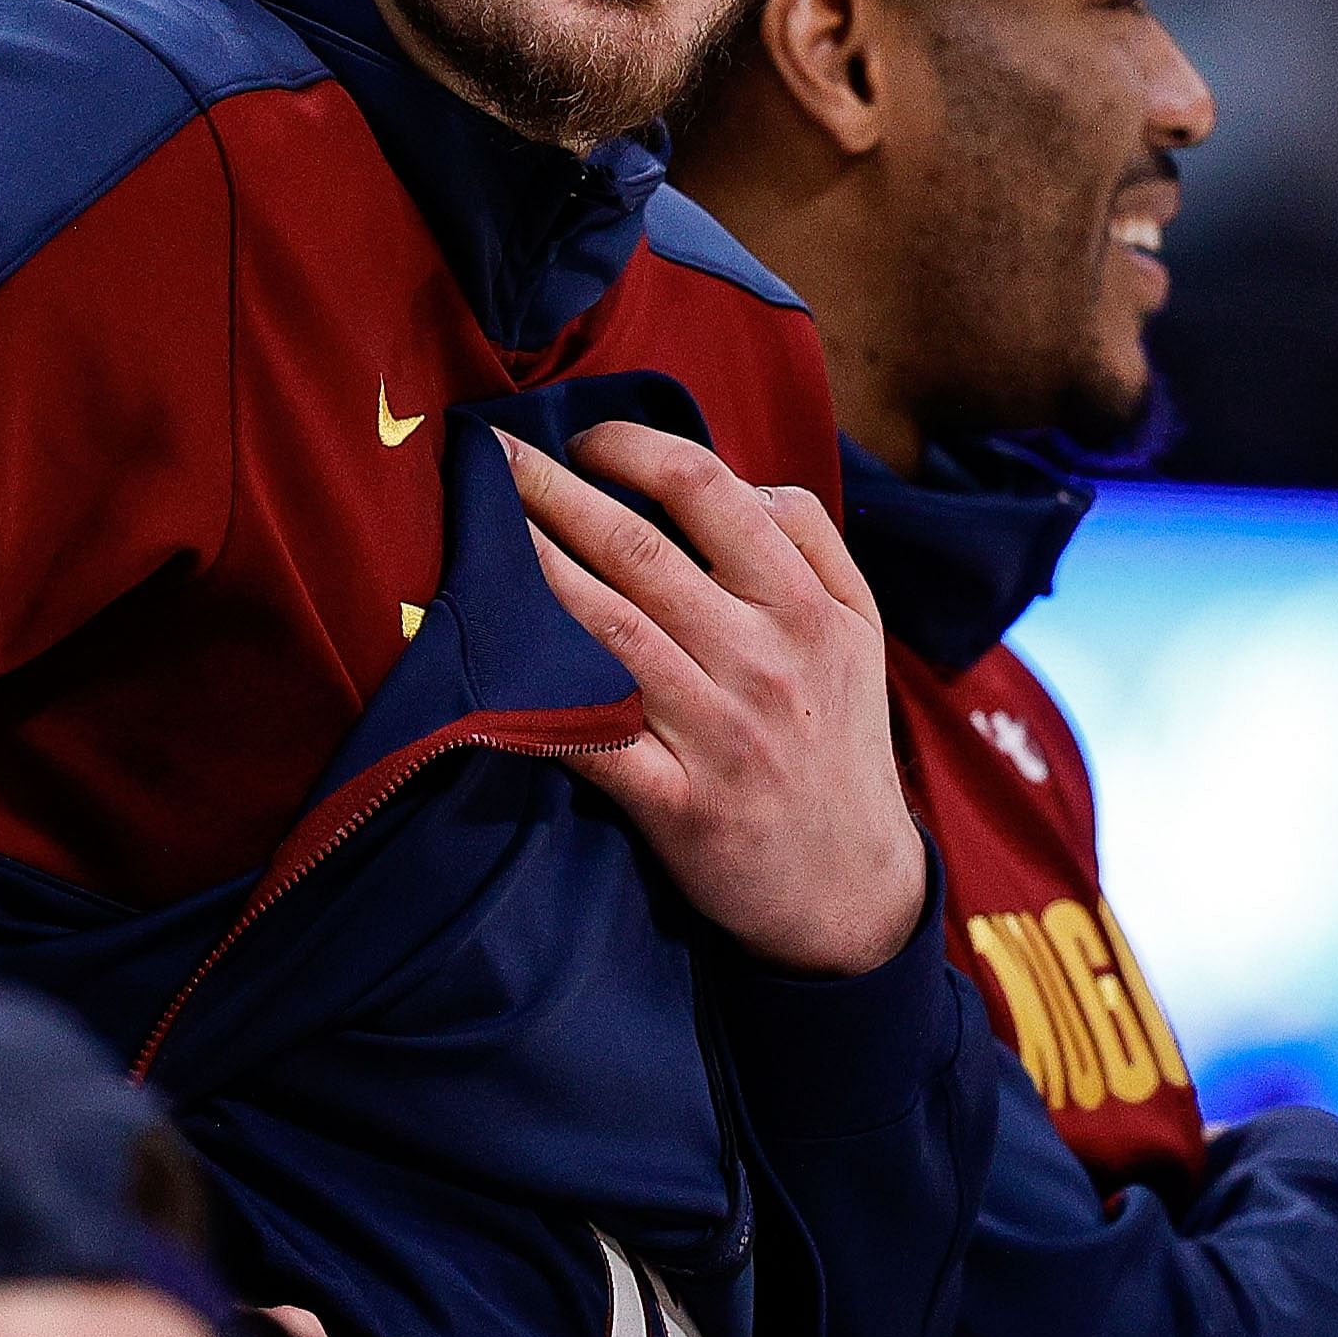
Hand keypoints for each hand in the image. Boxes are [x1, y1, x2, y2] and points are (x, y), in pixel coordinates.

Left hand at [499, 426, 927, 977]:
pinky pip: (593, 739)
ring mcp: (719, 733)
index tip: (584, 442)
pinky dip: (537, 699)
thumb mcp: (859, 633)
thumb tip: (733, 479)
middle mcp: (764, 660)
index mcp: (806, 607)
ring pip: (606, 628)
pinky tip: (484, 660)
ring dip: (532, 570)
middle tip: (494, 454)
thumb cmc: (838, 742)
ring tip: (478, 526)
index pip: (710, 491)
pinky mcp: (678, 804)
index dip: (634, 448)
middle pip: (640, 550)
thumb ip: (808, 544)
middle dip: (553, 492)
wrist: (852, 894)